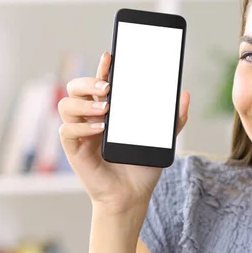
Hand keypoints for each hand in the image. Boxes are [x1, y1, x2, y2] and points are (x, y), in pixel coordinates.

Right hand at [58, 51, 189, 214]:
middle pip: (75, 88)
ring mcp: (80, 133)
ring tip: (106, 109)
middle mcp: (90, 117)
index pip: (100, 82)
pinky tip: (99, 129)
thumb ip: (173, 118)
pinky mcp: (74, 150)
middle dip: (87, 82)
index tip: (110, 56)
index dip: (102, 67)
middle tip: (106, 86)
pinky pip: (66, 131)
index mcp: (109, 110)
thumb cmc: (142, 166)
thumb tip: (185, 95)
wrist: (132, 195)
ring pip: (66, 105)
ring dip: (84, 103)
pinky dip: (81, 127)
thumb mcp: (162, 138)